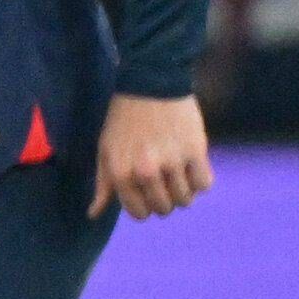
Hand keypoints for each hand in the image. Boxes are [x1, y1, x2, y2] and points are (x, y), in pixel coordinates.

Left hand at [92, 91, 211, 219]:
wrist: (151, 84)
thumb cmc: (124, 120)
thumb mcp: (105, 151)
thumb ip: (104, 185)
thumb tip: (94, 214)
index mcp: (121, 174)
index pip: (139, 213)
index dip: (145, 208)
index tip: (148, 196)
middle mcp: (146, 172)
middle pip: (164, 208)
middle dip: (164, 200)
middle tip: (164, 183)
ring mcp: (172, 162)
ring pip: (185, 200)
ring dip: (183, 192)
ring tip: (178, 175)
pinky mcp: (196, 151)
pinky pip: (204, 184)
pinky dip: (201, 180)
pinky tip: (193, 168)